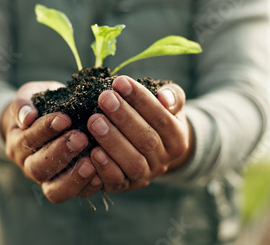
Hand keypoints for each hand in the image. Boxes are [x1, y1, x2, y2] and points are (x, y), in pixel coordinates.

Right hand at [1, 81, 100, 202]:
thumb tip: (27, 117)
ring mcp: (48, 181)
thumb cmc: (41, 105)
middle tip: (81, 138)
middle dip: (60, 153)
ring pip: (54, 190)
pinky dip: (88, 187)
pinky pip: (76, 195)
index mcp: (18, 144)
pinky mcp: (69, 189)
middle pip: (39, 168)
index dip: (45, 130)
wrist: (48, 120)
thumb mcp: (29, 96)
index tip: (64, 118)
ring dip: (73, 177)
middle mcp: (29, 166)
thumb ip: (24, 103)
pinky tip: (100, 176)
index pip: (28, 140)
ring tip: (91, 162)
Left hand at [84, 76, 193, 192]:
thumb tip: (164, 97)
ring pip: (133, 162)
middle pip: (146, 140)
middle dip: (124, 117)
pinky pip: (117, 181)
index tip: (120, 82)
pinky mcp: (126, 186)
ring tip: (95, 121)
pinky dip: (105, 168)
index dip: (140, 99)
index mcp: (177, 138)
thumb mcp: (169, 104)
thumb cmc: (157, 118)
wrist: (154, 150)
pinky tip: (92, 151)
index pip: (161, 117)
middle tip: (104, 98)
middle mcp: (164, 160)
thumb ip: (172, 96)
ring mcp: (146, 176)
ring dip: (112, 141)